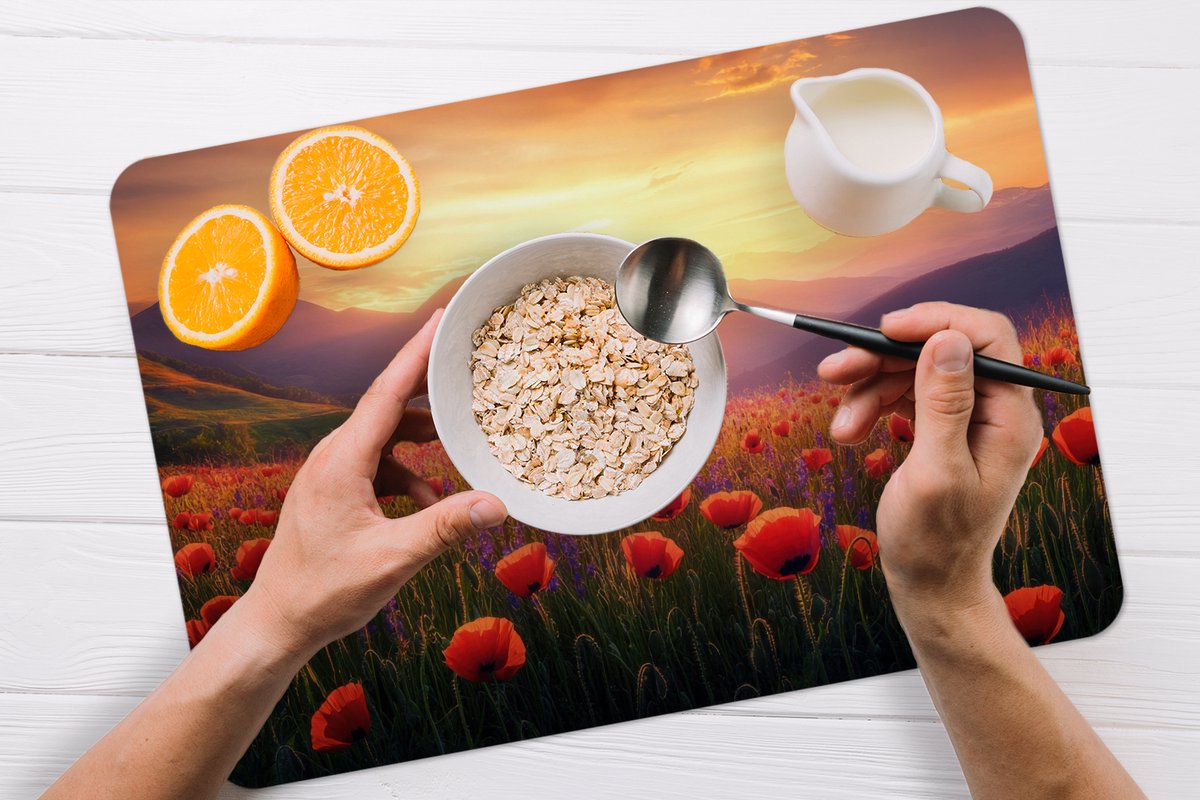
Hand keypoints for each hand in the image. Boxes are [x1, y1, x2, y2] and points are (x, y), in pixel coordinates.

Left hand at [240, 310, 506, 660]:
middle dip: (428, 389)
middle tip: (464, 366)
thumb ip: (445, 527)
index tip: (441, 320)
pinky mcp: (332, 491)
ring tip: (457, 443)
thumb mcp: (393, 559)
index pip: (386, 393)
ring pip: (383, 436)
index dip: (416, 354)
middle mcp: (332, 457)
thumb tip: (496, 505)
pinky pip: (376, 464)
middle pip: (387, 406)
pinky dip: (406, 471)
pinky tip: (428, 500)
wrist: (278, 623)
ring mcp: (329, 473)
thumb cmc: (324, 592)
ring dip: (420, 439)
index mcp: (342, 461)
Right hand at [817, 302, 1043, 612]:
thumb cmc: (937, 542)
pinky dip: (872, 406)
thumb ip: (944, 403)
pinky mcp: (941, 430)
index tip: (885, 329)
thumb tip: (948, 340)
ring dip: (869, 388)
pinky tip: (851, 431)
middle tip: (833, 371)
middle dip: (883, 358)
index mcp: (1010, 417)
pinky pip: (904, 395)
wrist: (932, 586)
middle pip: (939, 352)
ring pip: (914, 372)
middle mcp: (994, 411)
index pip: (986, 339)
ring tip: (841, 428)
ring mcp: (967, 420)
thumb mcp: (937, 472)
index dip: (936, 323)